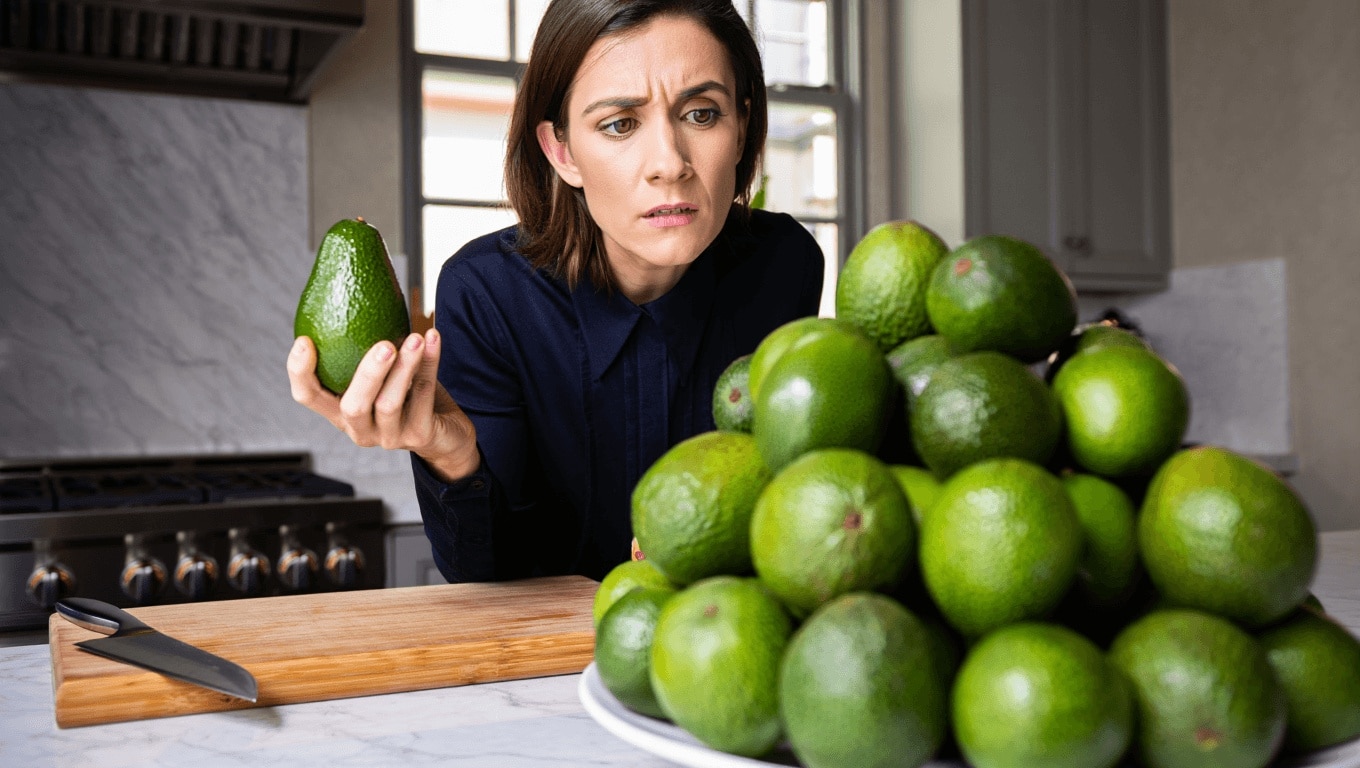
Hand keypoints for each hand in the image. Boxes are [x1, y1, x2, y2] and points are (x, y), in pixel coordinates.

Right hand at [287, 329, 479, 481]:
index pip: (308, 396)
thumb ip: (364, 346)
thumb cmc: (407, 392)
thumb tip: (354, 286)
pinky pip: (423, 398)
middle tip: (384, 345)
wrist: (445, 430)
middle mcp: (360, 429)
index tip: (305, 340)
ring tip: (416, 339)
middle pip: (353, 407)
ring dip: (405, 368)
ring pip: (390, 404)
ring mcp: (389, 437)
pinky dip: (430, 365)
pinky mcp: (419, 437)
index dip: (300, 372)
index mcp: (340, 412)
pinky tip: (433, 339)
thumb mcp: (382, 372)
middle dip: (368, 374)